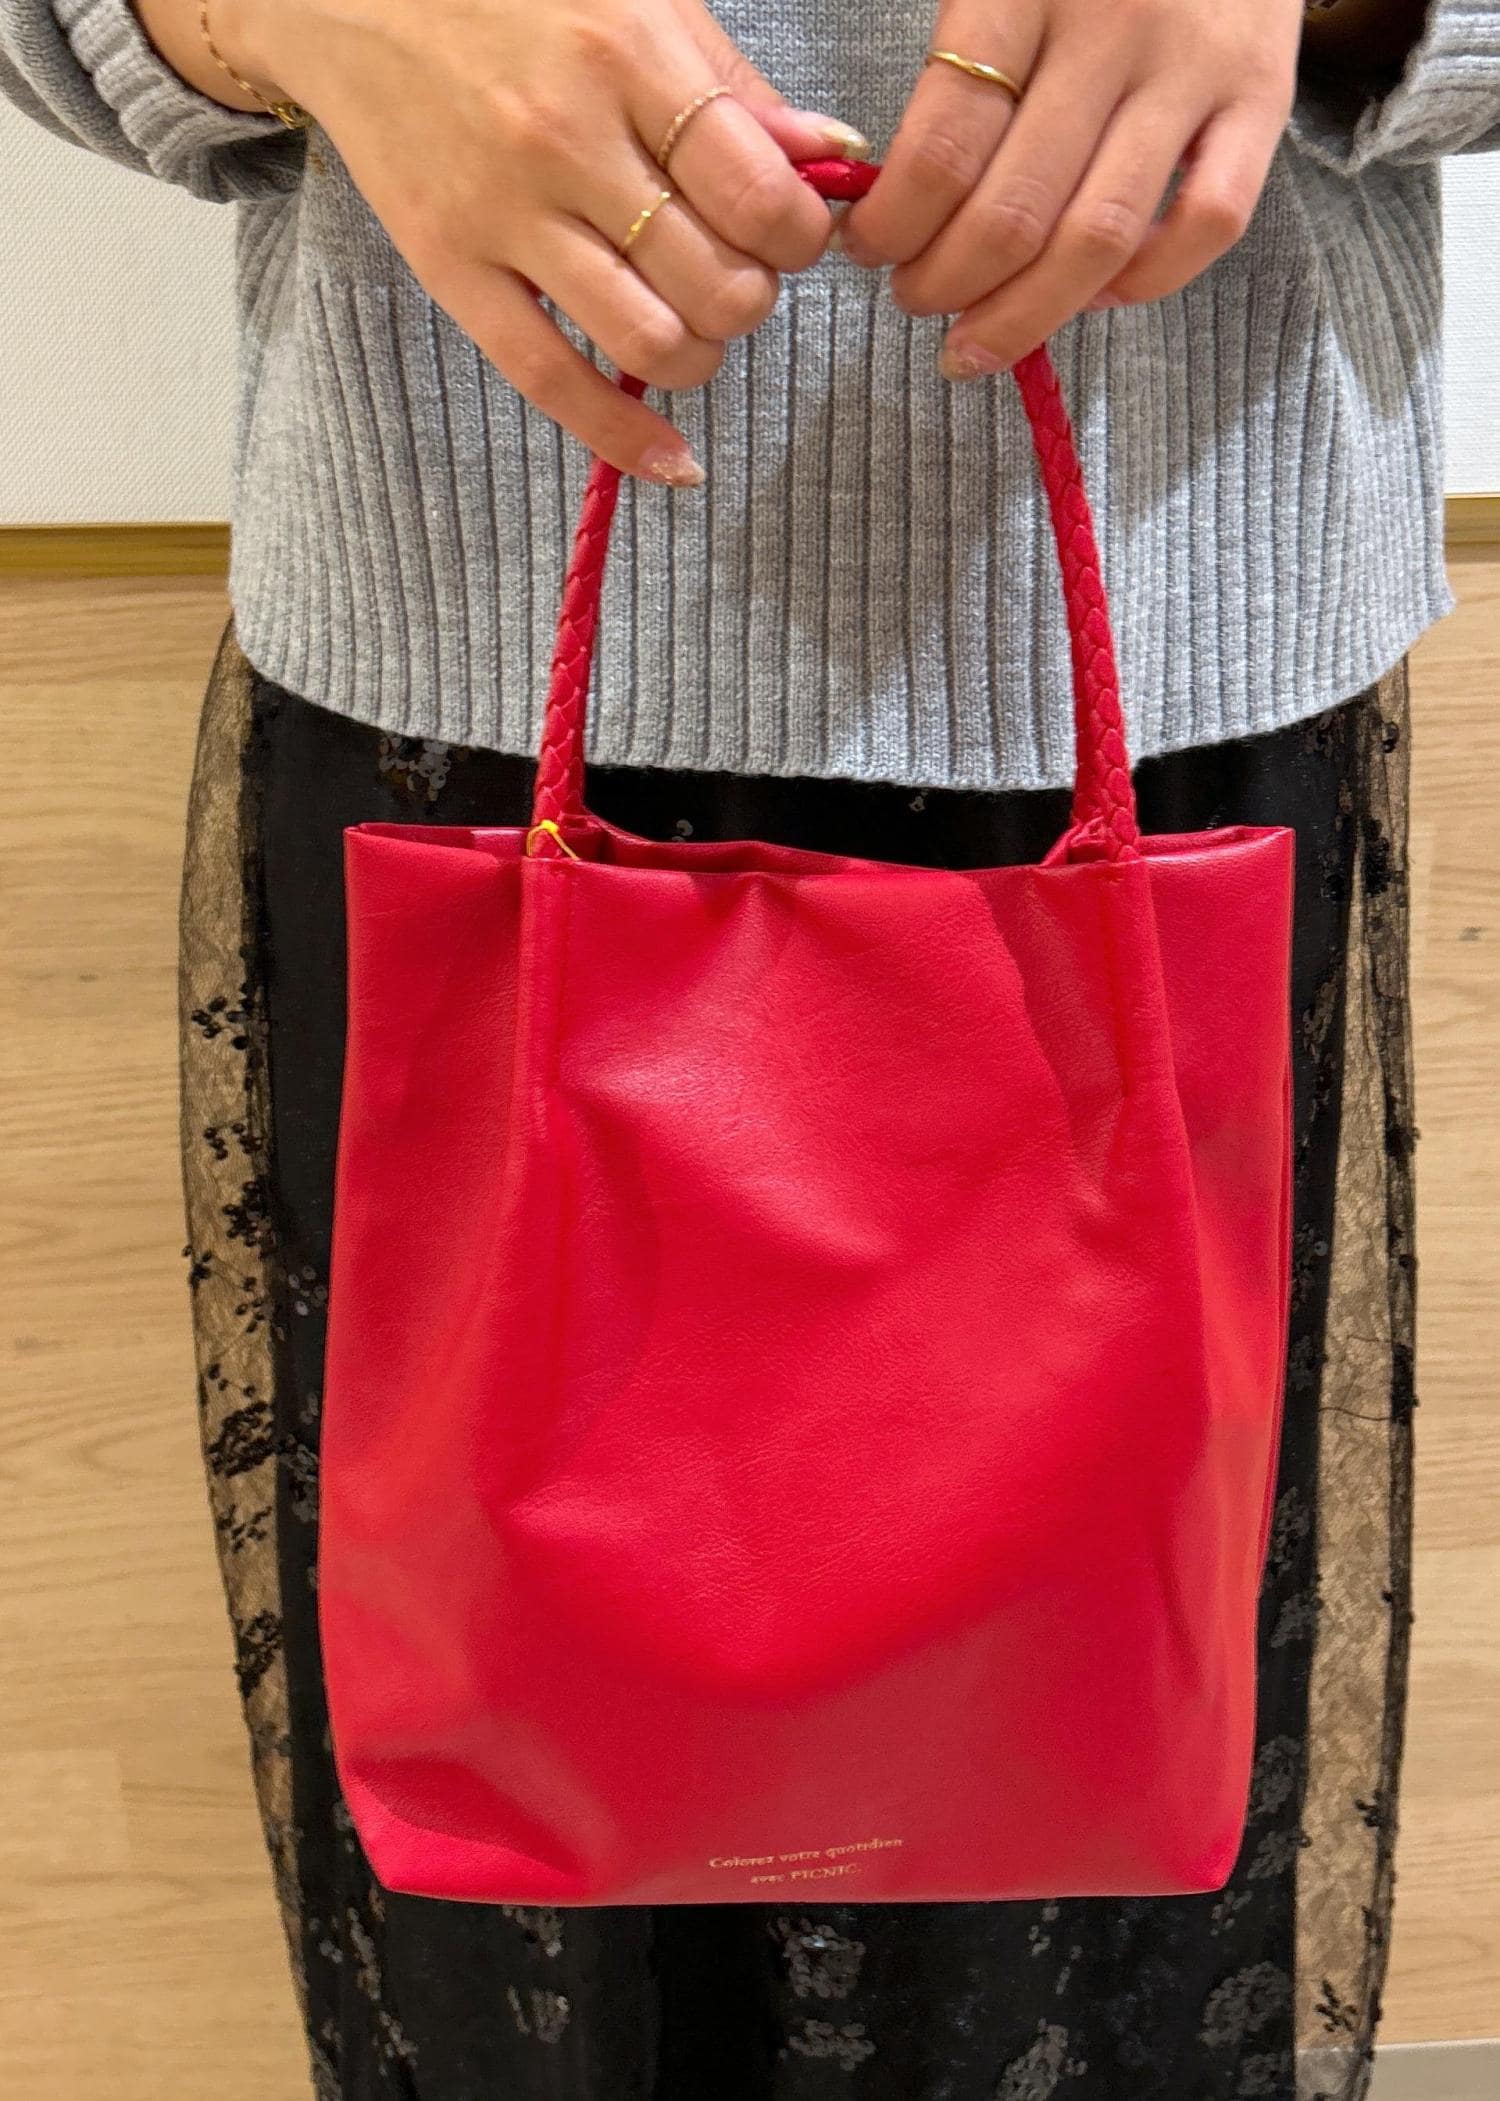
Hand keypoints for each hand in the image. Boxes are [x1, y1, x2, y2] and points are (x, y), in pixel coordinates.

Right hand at [228, 0, 866, 479]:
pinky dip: (624, 440)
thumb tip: (831, 159)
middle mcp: (566, 139)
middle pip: (713, 281)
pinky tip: (674, 462)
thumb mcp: (637, 3)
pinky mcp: (453, 271)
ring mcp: (505, 213)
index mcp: (625, 56)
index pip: (755, 191)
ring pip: (649, 342)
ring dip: (700, 356)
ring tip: (692, 323)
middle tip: (735, 274)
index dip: (798, 237)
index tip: (793, 236)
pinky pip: (551, 382)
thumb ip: (733, 86)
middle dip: (751, 298)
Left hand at [838, 0, 1303, 377]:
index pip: (944, 145)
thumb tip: (901, 199)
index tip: (867, 248)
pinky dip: (1144, 284)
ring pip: (1099, 239)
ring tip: (974, 334)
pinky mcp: (1263, 98)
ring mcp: (1194, 69)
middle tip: (915, 298)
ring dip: (1022, 314)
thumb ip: (957, 71)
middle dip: (945, 284)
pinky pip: (1207, 224)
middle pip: (1014, 213)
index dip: (893, 225)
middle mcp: (1113, 30)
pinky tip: (1090, 295)